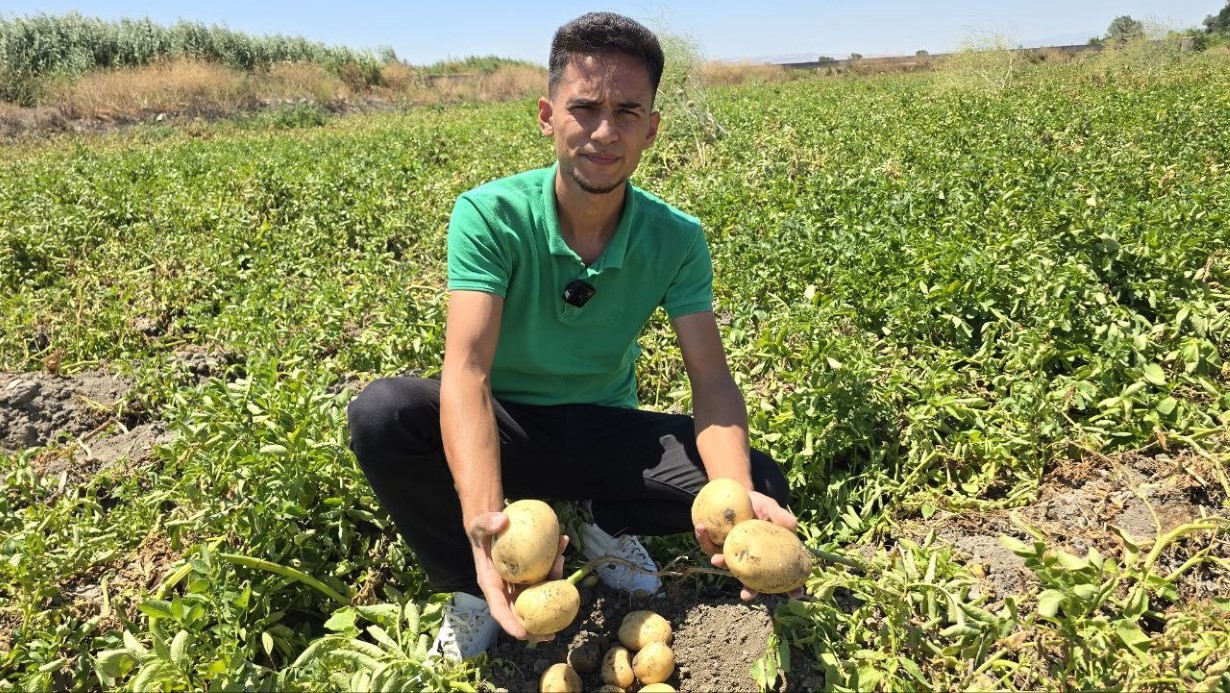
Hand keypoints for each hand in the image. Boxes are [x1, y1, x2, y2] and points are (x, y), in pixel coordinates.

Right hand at [467, 512, 567, 642]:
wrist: (490, 526)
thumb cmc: (482, 530)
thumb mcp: (479, 525)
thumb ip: (487, 523)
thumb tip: (502, 521)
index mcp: (490, 584)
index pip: (499, 609)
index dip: (510, 623)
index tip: (522, 634)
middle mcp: (506, 588)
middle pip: (520, 612)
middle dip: (535, 627)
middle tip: (553, 634)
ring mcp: (519, 583)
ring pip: (537, 594)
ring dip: (553, 588)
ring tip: (566, 579)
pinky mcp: (530, 573)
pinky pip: (544, 574)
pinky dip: (554, 565)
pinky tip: (563, 549)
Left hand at [695, 490, 804, 600]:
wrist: (736, 494)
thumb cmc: (758, 504)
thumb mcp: (769, 507)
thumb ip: (779, 515)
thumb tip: (793, 524)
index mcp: (769, 554)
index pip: (785, 575)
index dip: (792, 587)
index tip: (796, 594)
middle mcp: (751, 559)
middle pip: (755, 581)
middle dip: (750, 591)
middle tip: (746, 595)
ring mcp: (733, 554)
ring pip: (728, 566)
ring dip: (722, 565)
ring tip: (716, 560)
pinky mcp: (716, 545)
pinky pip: (709, 546)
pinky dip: (704, 538)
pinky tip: (702, 527)